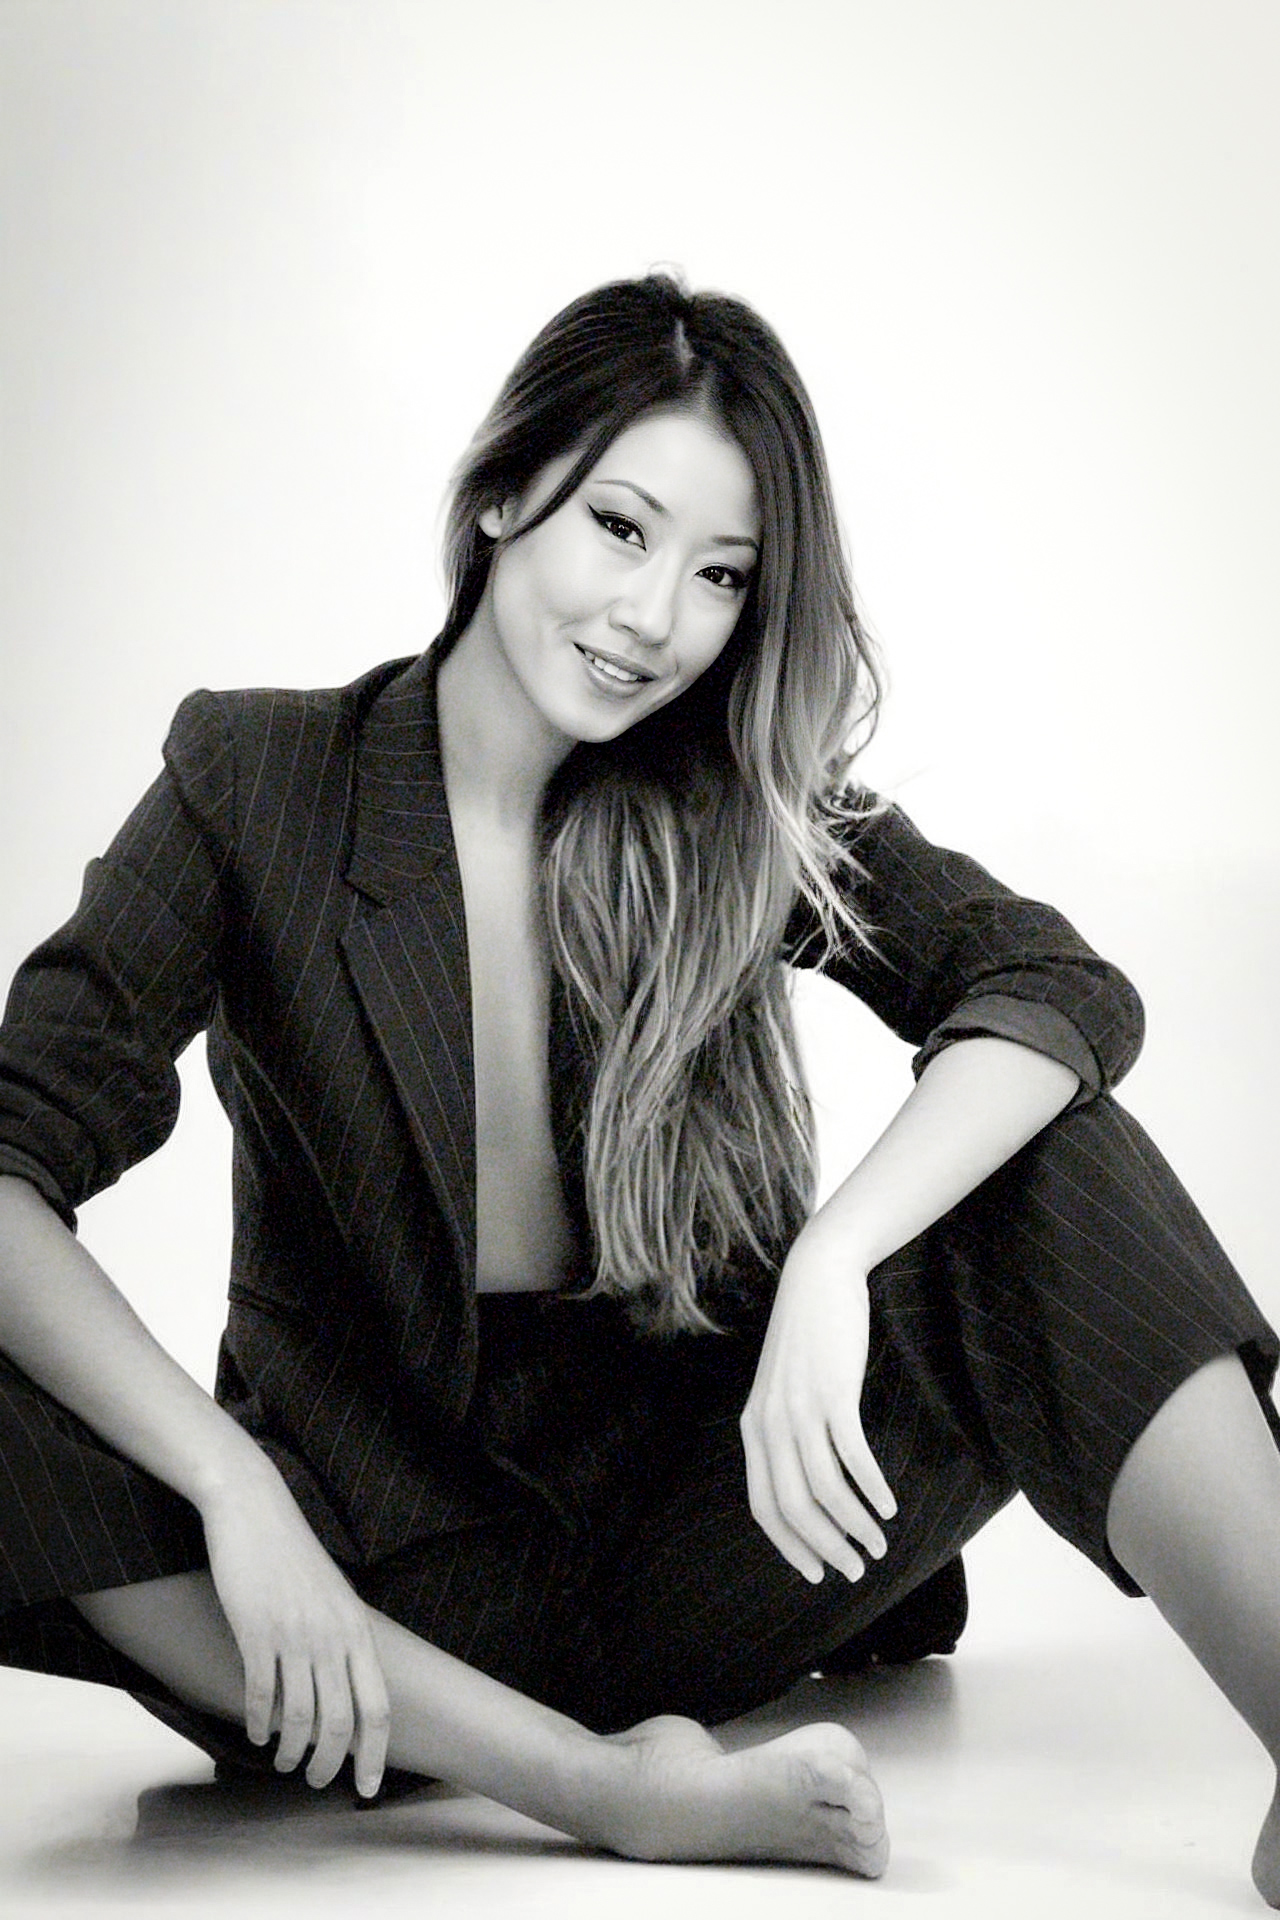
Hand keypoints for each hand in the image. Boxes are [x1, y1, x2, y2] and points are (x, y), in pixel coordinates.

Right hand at [200, 1468, 389, 1795]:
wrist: (254, 1511)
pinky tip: (257, 1734)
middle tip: (317, 1782)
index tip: (367, 1788)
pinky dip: (259, 1723)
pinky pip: (261, 1694)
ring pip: (300, 1717)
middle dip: (331, 1764)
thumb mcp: (335, 1596)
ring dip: (292, 1751)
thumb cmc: (293, 1556)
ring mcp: (294, 1634)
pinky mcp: (256, 1631)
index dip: (375, 1754)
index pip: (377, 1707)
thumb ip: (344, 1640)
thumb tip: (347, 1691)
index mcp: (356, 1630)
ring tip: (285, 1763)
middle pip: (340, 1722)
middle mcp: (331, 1636)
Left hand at [740, 1224, 895, 1582]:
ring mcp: (799, 1409)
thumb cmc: (808, 1336)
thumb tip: (805, 1480)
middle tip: (857, 1570)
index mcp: (753, 1428)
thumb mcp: (783, 1387)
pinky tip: (890, 1506)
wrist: (818, 1276)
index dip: (789, 1546)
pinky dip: (872, 1489)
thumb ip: (784, 1429)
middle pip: (793, 1507)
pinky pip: (852, 1457)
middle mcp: (769, 1424)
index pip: (762, 1507)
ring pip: (824, 1490)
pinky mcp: (833, 1393)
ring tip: (879, 1545)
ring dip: (854, 1526)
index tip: (817, 1574)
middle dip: (825, 1548)